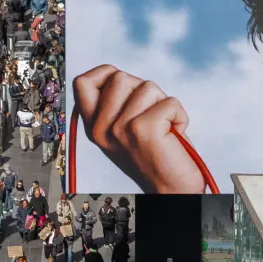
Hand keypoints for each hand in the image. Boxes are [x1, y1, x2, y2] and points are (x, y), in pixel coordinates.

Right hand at [71, 65, 206, 193]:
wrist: (170, 188)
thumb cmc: (153, 154)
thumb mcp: (123, 128)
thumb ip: (115, 104)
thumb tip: (117, 75)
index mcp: (93, 126)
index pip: (83, 82)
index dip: (105, 73)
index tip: (125, 87)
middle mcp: (101, 128)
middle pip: (119, 77)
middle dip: (143, 88)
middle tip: (150, 114)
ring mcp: (119, 129)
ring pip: (147, 86)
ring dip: (163, 102)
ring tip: (163, 126)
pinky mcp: (142, 130)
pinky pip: (169, 102)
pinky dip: (179, 115)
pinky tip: (174, 133)